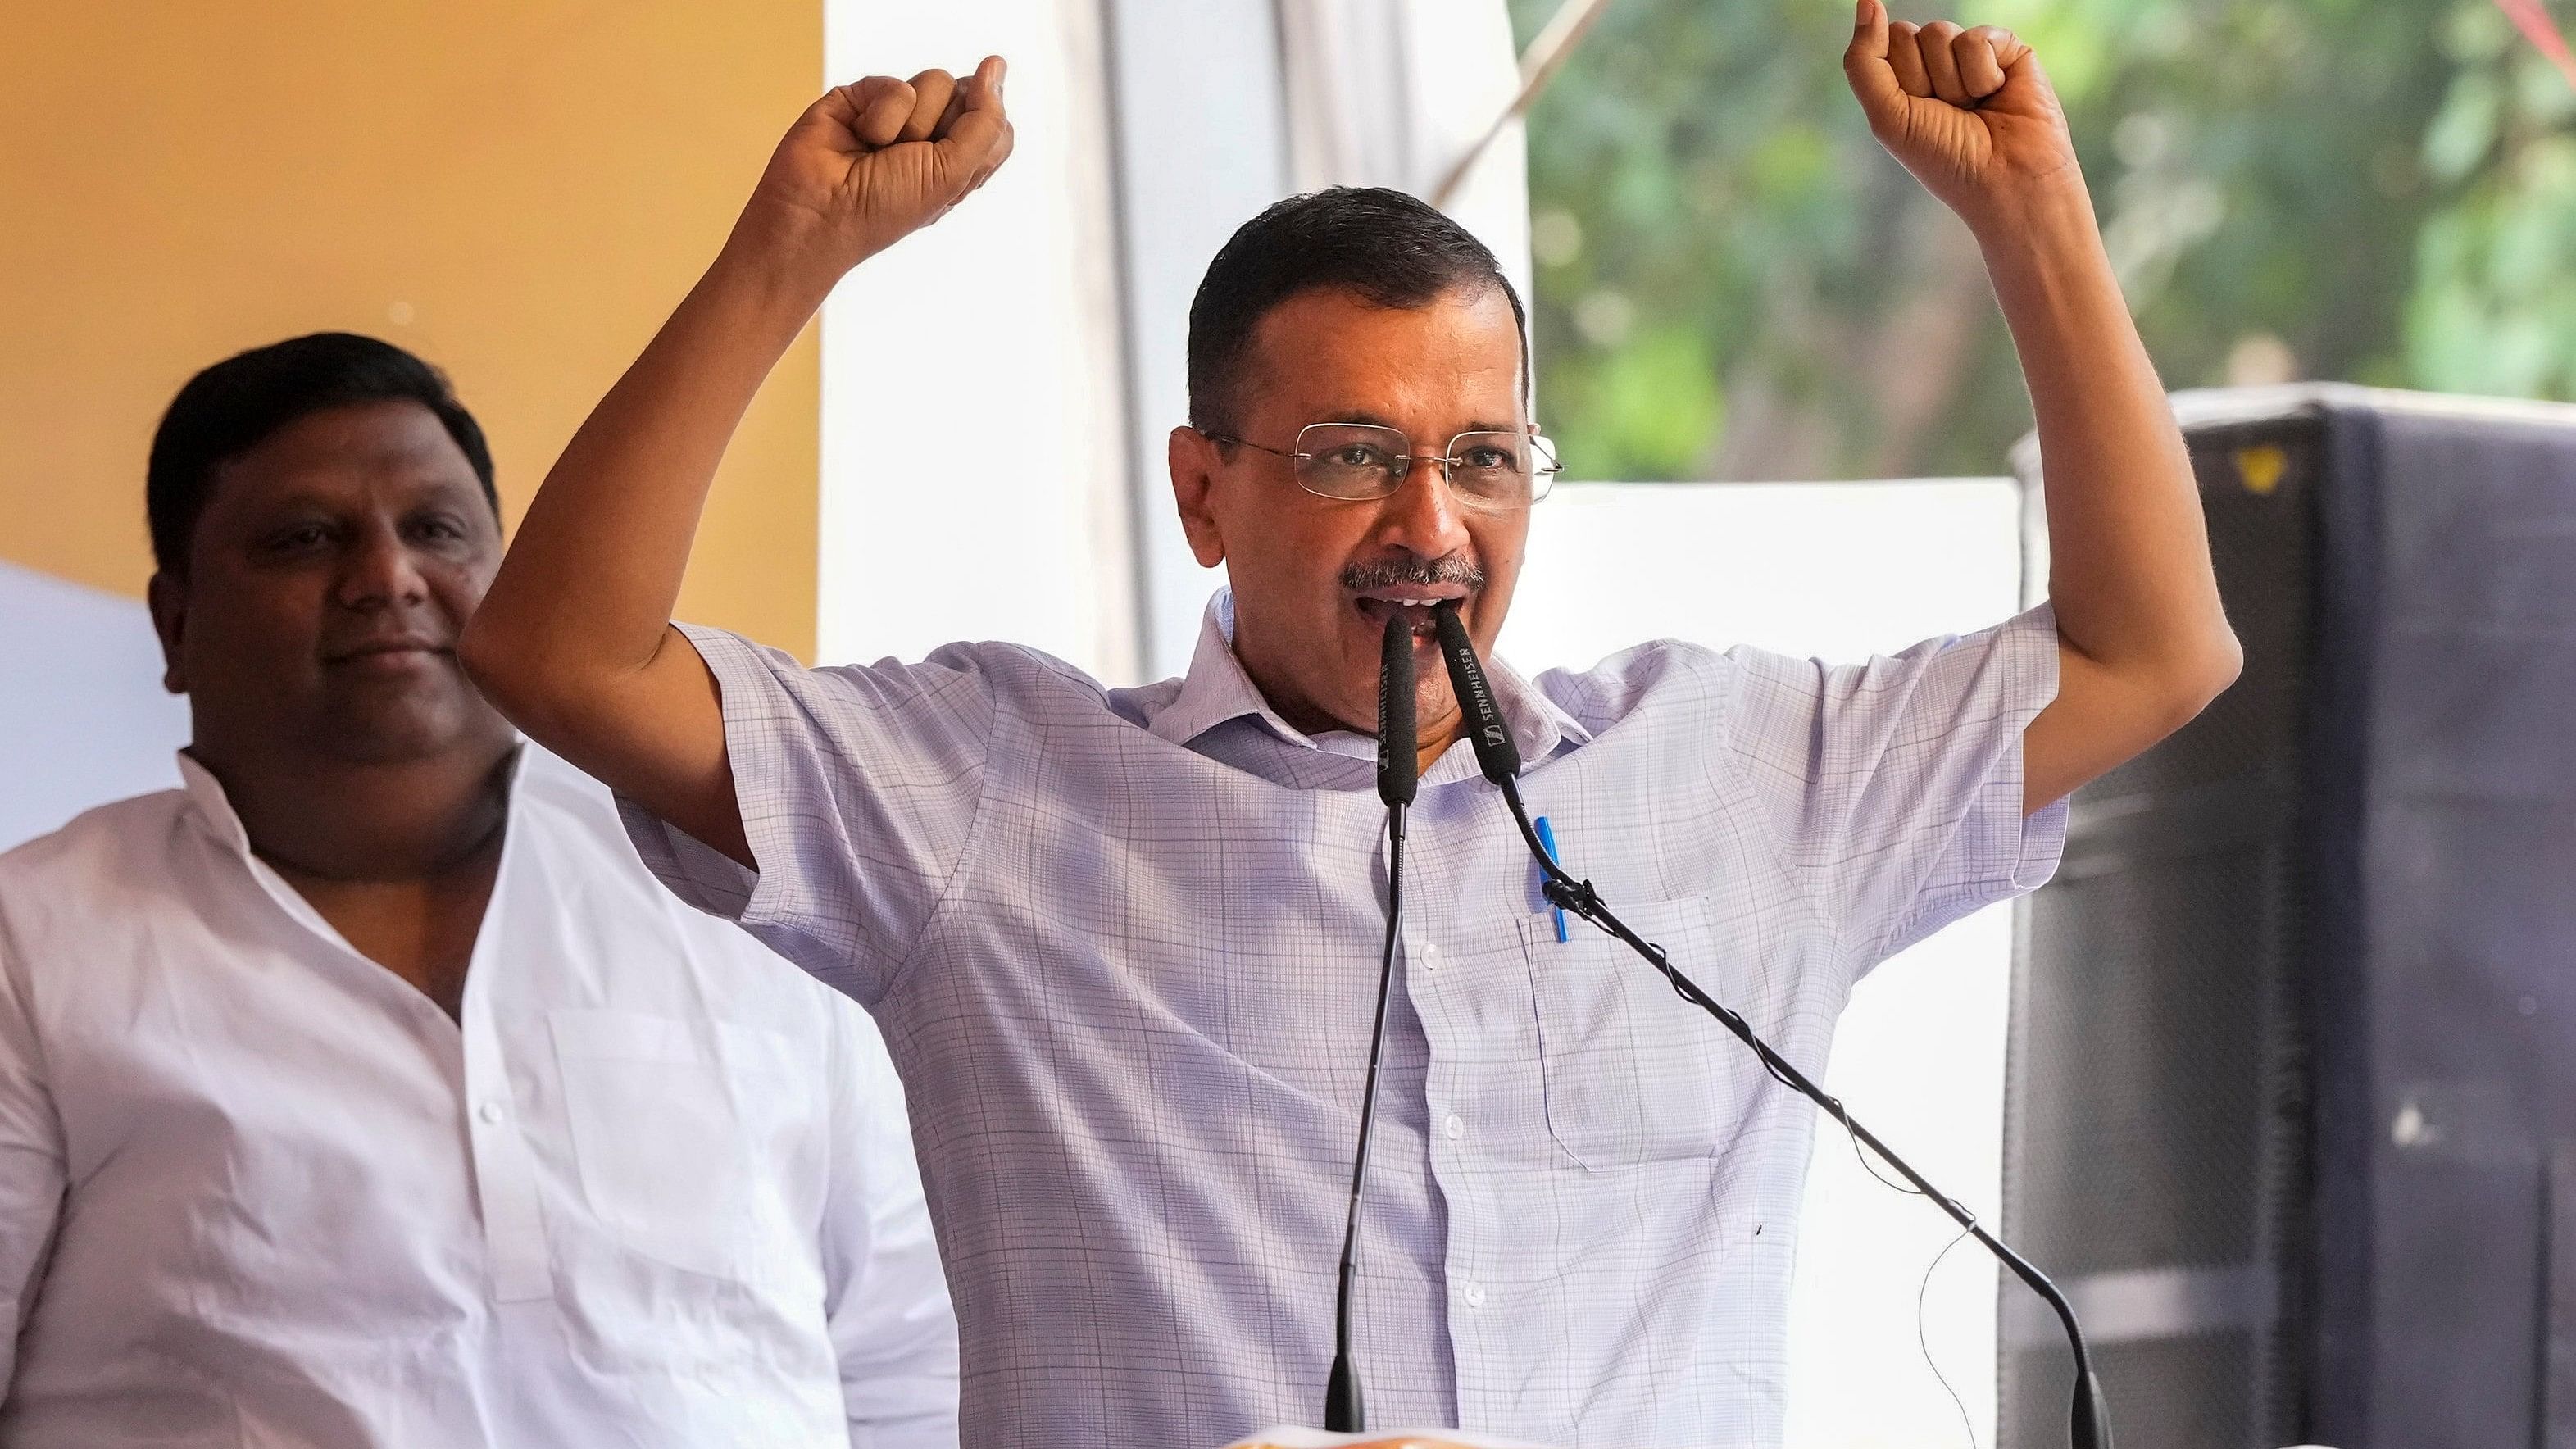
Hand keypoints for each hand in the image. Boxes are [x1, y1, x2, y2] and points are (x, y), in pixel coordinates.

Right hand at [738, 55, 1015, 278]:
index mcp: (960, 159)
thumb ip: (985, 121)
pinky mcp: (866, 95)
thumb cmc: (884, 208)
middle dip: (944, 129)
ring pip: (937, 82)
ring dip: (912, 125)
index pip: (996, 124)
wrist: (819, 211)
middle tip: (911, 159)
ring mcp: (899, 113)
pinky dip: (881, 116)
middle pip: (969, 97)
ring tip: (881, 152)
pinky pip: (896, 84)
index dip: (980, 133)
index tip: (951, 158)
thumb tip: (996, 66)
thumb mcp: (953, 174)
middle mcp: (933, 134)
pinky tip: (859, 137)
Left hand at [1841, 0, 2080, 233]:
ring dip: (1952, 81)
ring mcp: (1971, 54)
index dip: (1898, 77)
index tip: (1918, 112)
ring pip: (1939, 33)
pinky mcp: (2007, 48)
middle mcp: (1935, 64)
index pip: (1883, 43)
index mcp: (1903, 81)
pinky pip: (1976, 38)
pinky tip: (1997, 94)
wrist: (2006, 178)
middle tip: (1948, 112)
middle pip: (1907, 34)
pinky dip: (1981, 74)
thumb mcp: (1889, 116)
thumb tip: (1866, 2)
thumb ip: (1865, 60)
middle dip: (1922, 78)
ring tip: (1973, 108)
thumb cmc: (1945, 158)